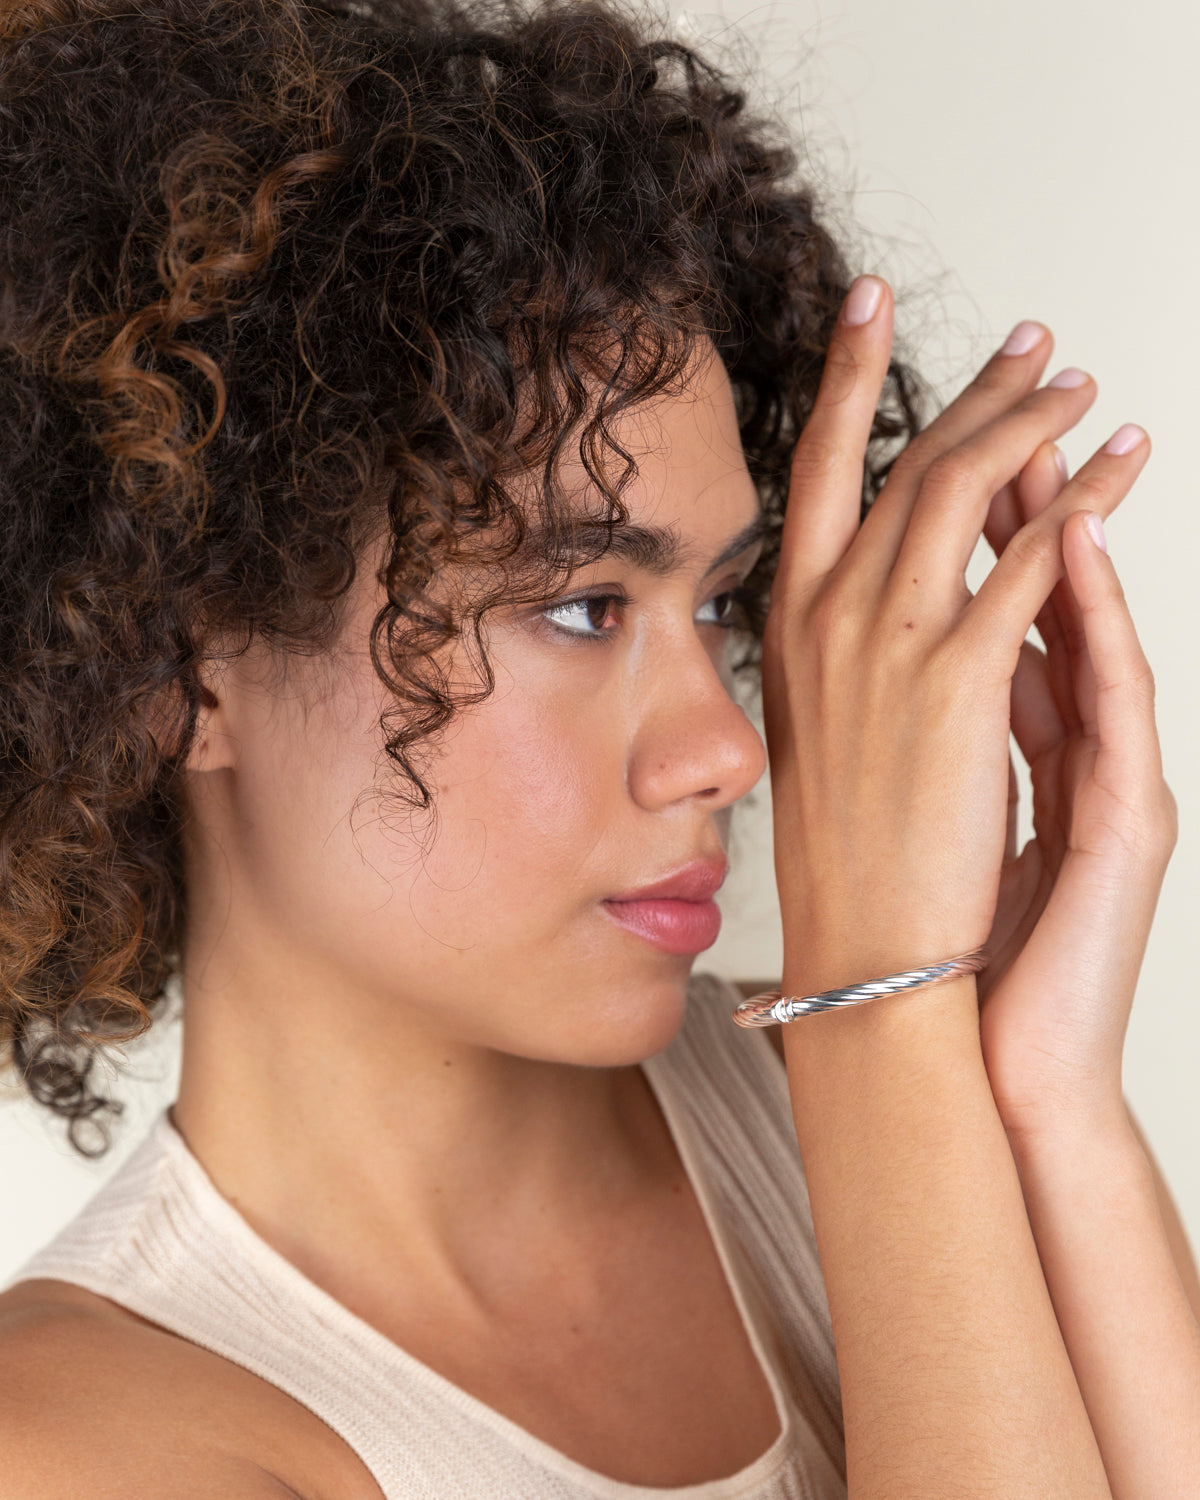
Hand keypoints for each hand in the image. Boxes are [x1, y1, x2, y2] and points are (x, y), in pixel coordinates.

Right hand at [762, 279, 1150, 1027]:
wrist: (864, 950)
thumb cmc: (841, 858)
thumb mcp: (814, 736)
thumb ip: (835, 657)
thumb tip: (859, 610)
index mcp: (789, 626)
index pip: (812, 471)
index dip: (847, 377)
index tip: (870, 306)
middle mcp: (828, 616)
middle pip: (907, 463)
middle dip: (975, 390)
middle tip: (1031, 344)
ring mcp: (888, 644)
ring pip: (967, 491)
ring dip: (1036, 427)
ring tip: (1084, 391)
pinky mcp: (958, 682)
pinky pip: (1030, 564)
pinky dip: (1082, 507)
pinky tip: (1118, 471)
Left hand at [973, 425, 1176, 1137]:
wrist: (981, 1052)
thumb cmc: (950, 936)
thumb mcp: (929, 810)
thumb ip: (932, 733)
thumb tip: (883, 670)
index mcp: (1006, 732)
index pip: (988, 596)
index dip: (969, 508)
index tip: (934, 429)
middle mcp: (1061, 738)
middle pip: (1041, 585)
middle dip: (1022, 474)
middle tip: (1006, 380)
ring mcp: (1103, 773)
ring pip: (1086, 618)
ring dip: (1068, 511)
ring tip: (1051, 420)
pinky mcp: (1124, 818)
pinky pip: (1109, 695)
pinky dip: (1091, 615)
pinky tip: (1075, 538)